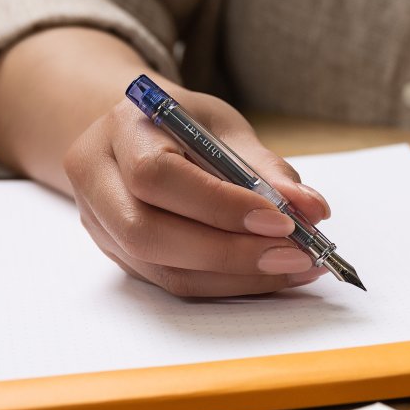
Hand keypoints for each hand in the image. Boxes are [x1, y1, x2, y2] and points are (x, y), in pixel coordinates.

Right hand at [64, 84, 330, 296]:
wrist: (134, 136)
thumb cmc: (181, 125)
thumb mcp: (220, 125)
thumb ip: (263, 166)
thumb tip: (312, 209)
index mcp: (121, 131)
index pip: (158, 176)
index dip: (220, 206)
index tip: (282, 221)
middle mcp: (97, 181)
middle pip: (149, 234)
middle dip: (230, 252)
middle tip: (294, 255)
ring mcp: (103, 227)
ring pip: (165, 270)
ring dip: (238, 277)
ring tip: (295, 267)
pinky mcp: (123, 258)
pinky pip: (176, 283)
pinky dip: (229, 283)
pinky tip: (270, 273)